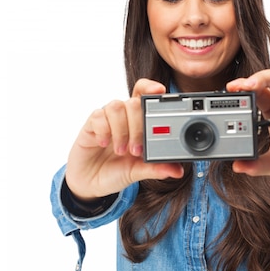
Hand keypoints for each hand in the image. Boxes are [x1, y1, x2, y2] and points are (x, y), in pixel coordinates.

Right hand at [65, 79, 183, 199]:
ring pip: (117, 107)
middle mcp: (124, 117)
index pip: (145, 95)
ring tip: (121, 151)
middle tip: (137, 150)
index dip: (151, 88)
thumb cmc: (116, 171)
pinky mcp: (91, 125)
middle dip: (138, 126)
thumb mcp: (138, 171)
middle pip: (134, 102)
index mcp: (138, 122)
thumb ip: (157, 168)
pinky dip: (104, 130)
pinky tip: (104, 144)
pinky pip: (98, 116)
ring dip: (122, 131)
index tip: (160, 91)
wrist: (91, 182)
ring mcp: (107, 119)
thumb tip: (178, 171)